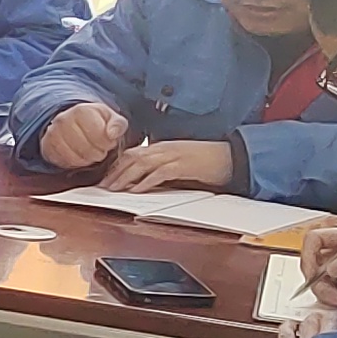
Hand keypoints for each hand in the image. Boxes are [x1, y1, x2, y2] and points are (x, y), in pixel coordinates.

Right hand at [38, 102, 130, 170]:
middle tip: (101, 151)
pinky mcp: (47, 145)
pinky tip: (81, 157)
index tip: (109, 143)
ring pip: (74, 155)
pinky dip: (75, 163)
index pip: (98, 135)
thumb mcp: (111, 118)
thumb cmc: (96, 121)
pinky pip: (63, 161)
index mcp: (81, 110)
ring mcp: (52, 133)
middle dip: (98, 153)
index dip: (108, 144)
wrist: (72, 122)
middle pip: (85, 147)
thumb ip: (118, 124)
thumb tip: (112, 134)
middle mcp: (63, 119)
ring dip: (87, 159)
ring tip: (92, 154)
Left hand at [100, 139, 234, 193]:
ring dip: (125, 177)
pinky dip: (146, 182)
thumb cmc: (208, 161)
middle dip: (115, 172)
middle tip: (103, 187)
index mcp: (163, 147)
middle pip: (132, 158)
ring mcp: (174, 156)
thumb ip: (162, 169)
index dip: (117, 165)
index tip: (106, 178)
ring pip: (142, 164)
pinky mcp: (183, 165)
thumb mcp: (180, 163)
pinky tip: (136, 190)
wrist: (233, 157)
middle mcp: (165, 148)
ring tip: (113, 189)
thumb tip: (144, 183)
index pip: (133, 153)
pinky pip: (160, 173)